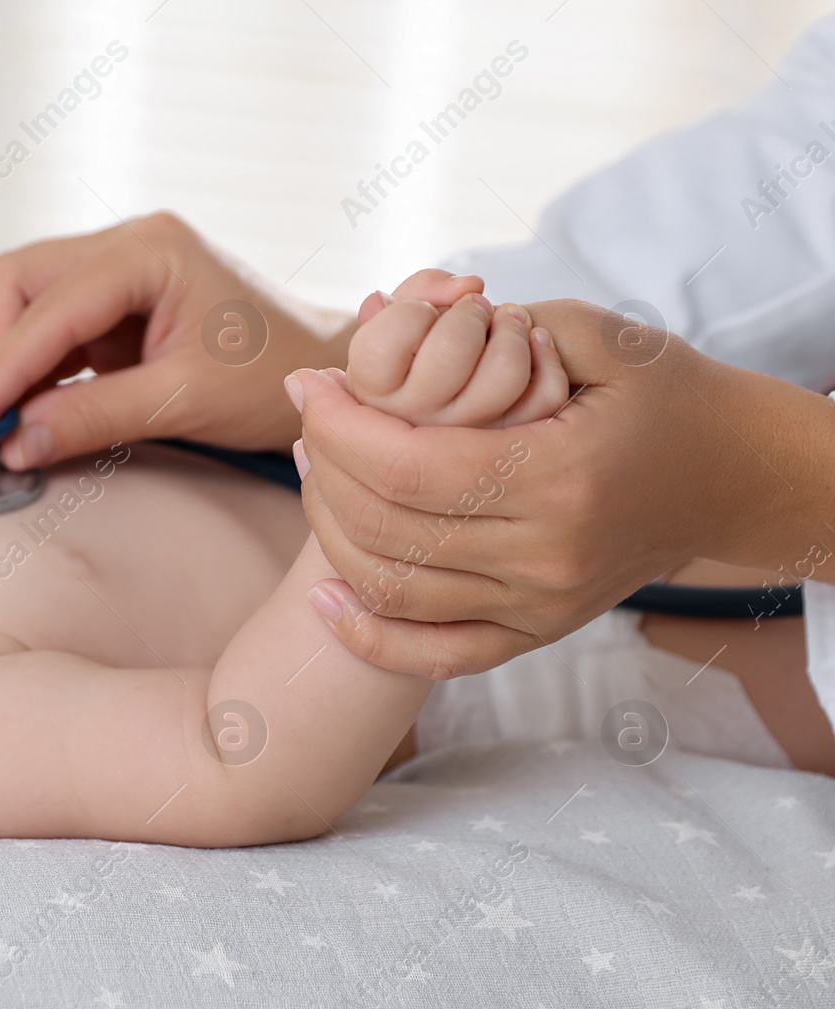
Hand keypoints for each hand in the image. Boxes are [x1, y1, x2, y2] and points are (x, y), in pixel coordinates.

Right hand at [0, 213, 474, 467]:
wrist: (325, 371)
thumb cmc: (274, 377)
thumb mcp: (184, 402)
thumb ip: (94, 418)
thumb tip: (15, 443)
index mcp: (151, 250)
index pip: (48, 305)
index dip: (1, 367)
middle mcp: (127, 242)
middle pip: (15, 281)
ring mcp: (118, 266)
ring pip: (20, 299)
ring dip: (8, 361)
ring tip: (13, 423)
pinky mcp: (113, 299)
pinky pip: (47, 325)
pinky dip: (32, 369)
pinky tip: (37, 409)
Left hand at [291, 299, 752, 678]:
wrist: (733, 475)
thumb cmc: (660, 393)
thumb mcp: (595, 335)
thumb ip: (494, 328)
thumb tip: (382, 322)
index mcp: (561, 475)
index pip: (409, 465)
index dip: (339, 425)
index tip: (310, 382)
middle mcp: (547, 555)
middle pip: (388, 527)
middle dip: (324, 464)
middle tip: (308, 416)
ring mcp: (542, 604)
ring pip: (394, 589)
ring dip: (328, 530)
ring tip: (313, 469)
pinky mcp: (538, 631)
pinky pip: (436, 653)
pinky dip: (368, 635)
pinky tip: (323, 596)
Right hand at [346, 270, 567, 427]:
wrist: (437, 399)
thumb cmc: (415, 349)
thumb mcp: (398, 317)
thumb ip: (419, 290)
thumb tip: (468, 288)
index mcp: (370, 392)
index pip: (383, 343)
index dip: (411, 310)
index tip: (422, 310)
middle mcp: (414, 423)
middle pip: (451, 350)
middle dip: (469, 313)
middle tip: (474, 307)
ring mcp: (465, 437)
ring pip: (504, 375)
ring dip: (513, 330)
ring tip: (506, 321)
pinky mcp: (513, 442)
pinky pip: (544, 397)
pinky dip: (545, 356)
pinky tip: (533, 342)